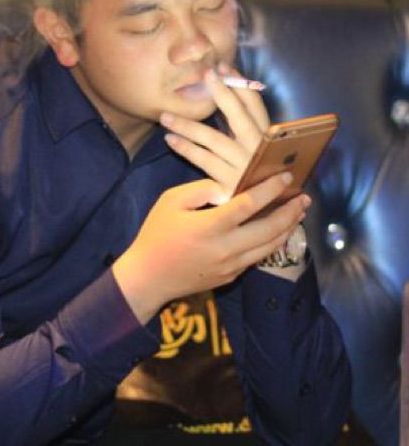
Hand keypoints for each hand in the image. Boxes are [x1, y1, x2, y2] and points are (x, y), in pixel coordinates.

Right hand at [112, 172, 309, 323]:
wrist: (148, 277)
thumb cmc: (156, 234)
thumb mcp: (170, 201)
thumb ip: (200, 189)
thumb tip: (227, 188)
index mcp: (210, 226)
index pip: (249, 204)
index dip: (270, 189)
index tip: (286, 176)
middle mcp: (226, 248)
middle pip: (269, 229)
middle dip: (290, 212)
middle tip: (304, 197)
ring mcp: (231, 266)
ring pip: (269, 247)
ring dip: (287, 229)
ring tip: (298, 214)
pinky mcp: (230, 276)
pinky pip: (257, 257)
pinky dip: (272, 243)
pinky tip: (276, 232)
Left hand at [161, 63, 269, 196]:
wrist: (268, 213)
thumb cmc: (260, 175)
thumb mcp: (260, 149)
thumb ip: (245, 126)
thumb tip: (225, 93)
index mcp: (269, 138)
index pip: (255, 104)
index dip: (238, 84)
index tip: (220, 67)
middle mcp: (259, 150)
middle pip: (238, 115)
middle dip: (220, 93)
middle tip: (202, 75)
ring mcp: (245, 167)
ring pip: (213, 139)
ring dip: (188, 125)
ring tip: (165, 117)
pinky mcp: (231, 184)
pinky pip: (204, 162)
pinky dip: (186, 149)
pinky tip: (170, 140)